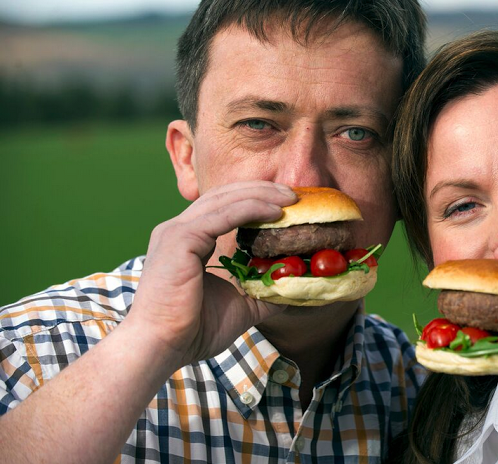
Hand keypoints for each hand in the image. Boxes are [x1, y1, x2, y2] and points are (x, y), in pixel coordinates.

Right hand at [126, 181, 296, 367]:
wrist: (162, 347)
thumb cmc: (193, 331)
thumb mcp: (239, 306)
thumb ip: (261, 292)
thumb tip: (291, 289)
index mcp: (187, 241)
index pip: (223, 207)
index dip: (254, 199)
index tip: (286, 204)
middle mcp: (178, 229)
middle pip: (225, 196)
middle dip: (262, 190)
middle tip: (294, 194)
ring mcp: (177, 231)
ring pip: (225, 199)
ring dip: (261, 194)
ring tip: (290, 198)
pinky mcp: (180, 238)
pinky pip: (224, 215)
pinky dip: (252, 208)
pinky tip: (275, 211)